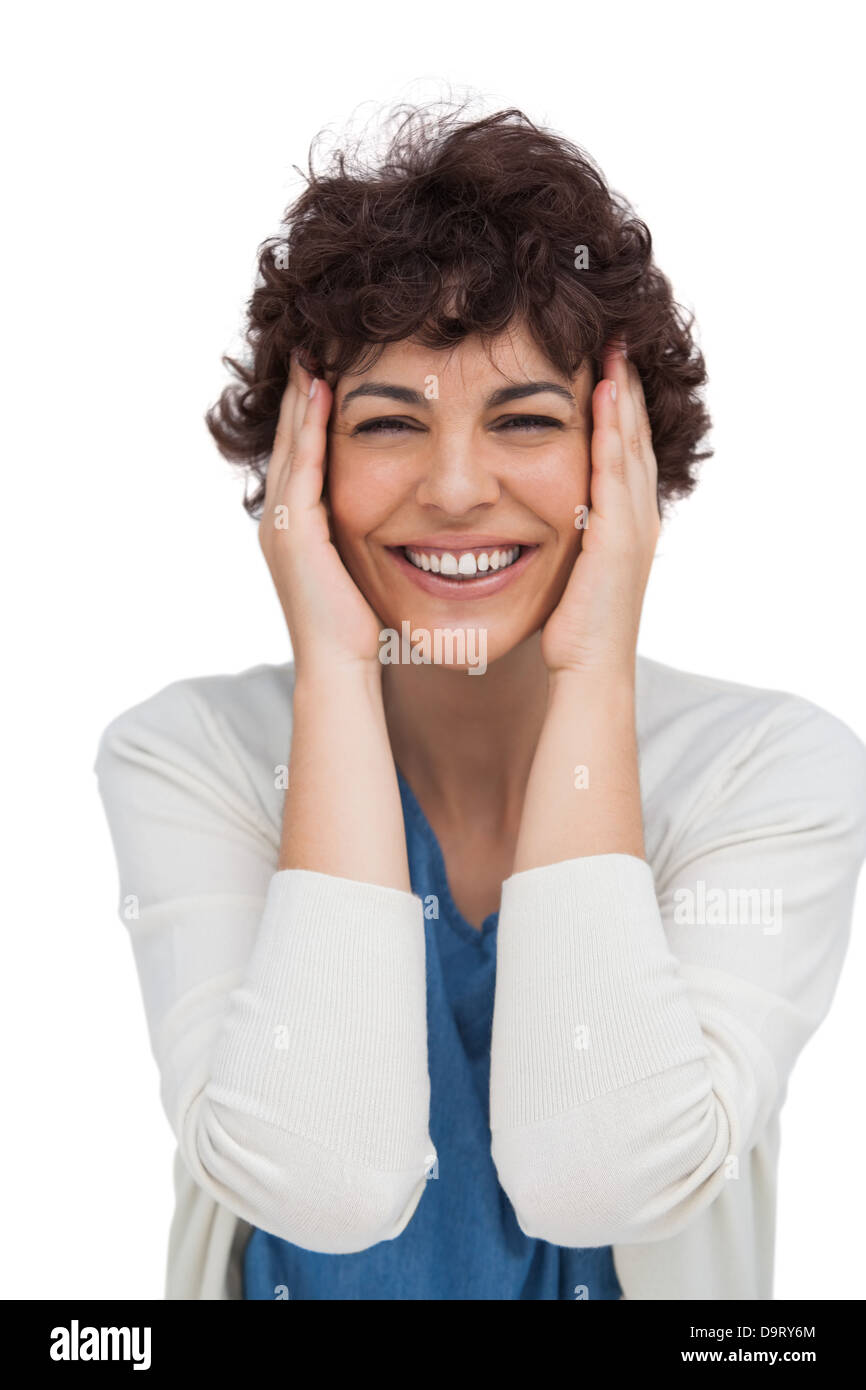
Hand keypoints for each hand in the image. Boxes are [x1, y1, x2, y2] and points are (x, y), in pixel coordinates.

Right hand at [259, 354, 383, 680]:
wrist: (339, 665)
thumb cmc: (357, 627)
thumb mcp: (358, 568)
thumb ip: (361, 537)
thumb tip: (394, 520)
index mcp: (293, 526)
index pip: (301, 455)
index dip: (309, 414)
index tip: (324, 372)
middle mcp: (279, 520)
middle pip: (289, 441)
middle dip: (299, 395)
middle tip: (308, 348)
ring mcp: (282, 525)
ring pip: (291, 446)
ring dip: (302, 399)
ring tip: (312, 357)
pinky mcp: (295, 532)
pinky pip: (303, 468)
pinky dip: (311, 430)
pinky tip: (323, 396)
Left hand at [540, 344, 659, 682]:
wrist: (591, 673)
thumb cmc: (575, 633)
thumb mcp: (572, 573)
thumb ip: (567, 540)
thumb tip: (544, 523)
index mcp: (626, 523)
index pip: (622, 451)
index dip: (618, 408)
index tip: (606, 365)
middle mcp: (638, 517)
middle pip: (634, 436)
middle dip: (627, 386)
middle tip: (619, 339)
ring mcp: (633, 525)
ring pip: (630, 443)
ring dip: (623, 393)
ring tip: (615, 348)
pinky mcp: (620, 536)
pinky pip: (615, 469)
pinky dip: (611, 429)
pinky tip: (603, 394)